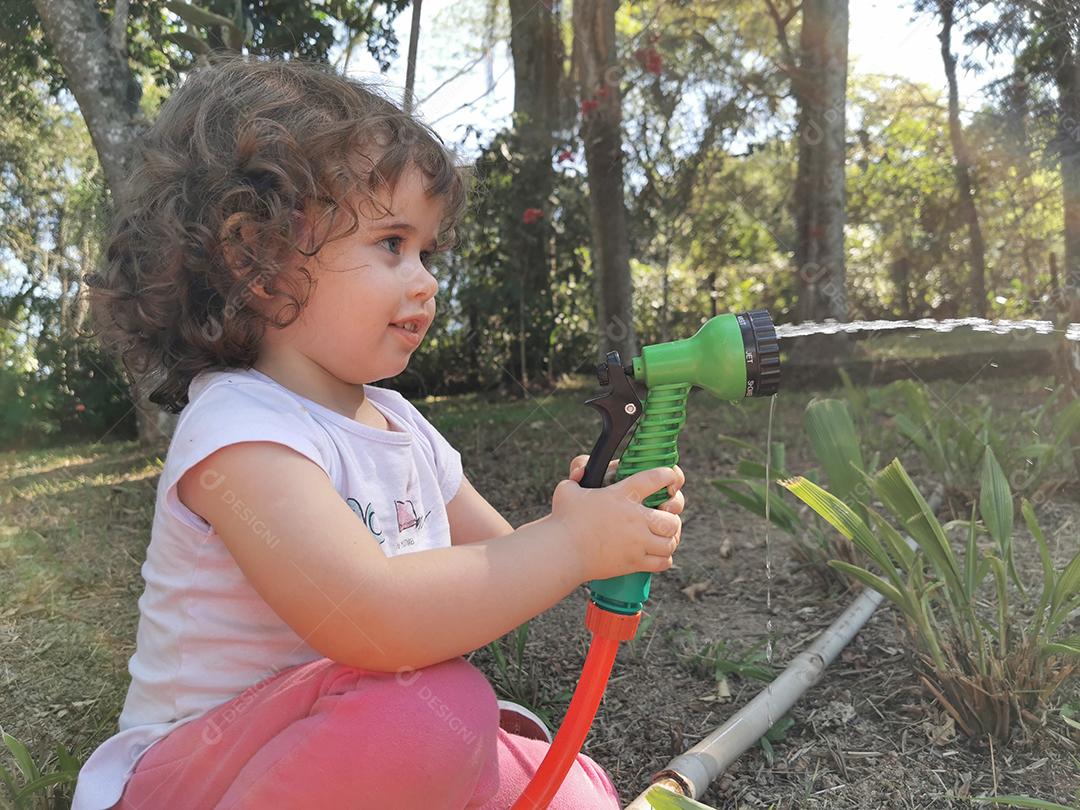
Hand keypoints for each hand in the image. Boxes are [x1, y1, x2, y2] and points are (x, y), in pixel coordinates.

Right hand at [551, 462, 683, 582]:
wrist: (561, 552)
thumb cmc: (563, 520)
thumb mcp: (567, 489)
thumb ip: (577, 475)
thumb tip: (579, 472)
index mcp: (622, 495)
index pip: (657, 478)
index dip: (670, 476)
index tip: (671, 479)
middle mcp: (635, 518)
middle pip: (671, 518)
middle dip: (672, 517)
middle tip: (665, 517)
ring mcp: (636, 543)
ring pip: (670, 542)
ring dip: (669, 539)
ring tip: (663, 537)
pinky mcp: (633, 563)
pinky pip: (662, 562)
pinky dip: (664, 558)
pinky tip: (658, 554)